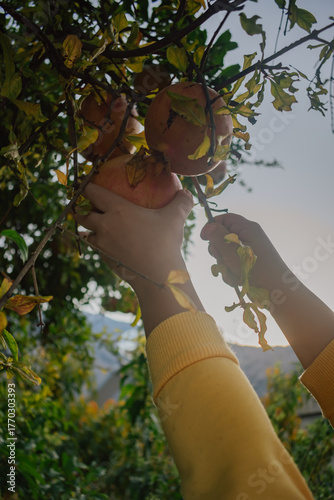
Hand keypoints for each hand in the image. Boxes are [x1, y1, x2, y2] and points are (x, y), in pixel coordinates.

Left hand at [74, 183, 193, 292]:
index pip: (94, 193)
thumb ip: (181, 202)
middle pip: (83, 215)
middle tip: (80, 207)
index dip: (87, 187)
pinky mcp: (105, 260)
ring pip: (88, 234)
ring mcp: (103, 245)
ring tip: (89, 228)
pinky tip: (104, 246)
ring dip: (87, 230)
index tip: (84, 185)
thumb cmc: (165, 243)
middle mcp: (105, 226)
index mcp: (118, 210)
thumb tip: (186, 192)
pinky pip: (97, 250)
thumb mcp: (176, 218)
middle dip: (78, 210)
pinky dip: (98, 246)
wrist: (157, 275)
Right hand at [200, 213, 291, 291]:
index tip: (203, 238)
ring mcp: (247, 250)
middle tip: (221, 258)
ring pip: (225, 252)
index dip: (212, 225)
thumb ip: (219, 237)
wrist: (275, 290)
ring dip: (223, 263)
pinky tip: (236, 278)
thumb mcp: (233, 251)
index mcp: (247, 228)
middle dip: (218, 249)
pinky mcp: (246, 262)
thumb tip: (209, 227)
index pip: (226, 218)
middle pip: (223, 236)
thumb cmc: (255, 269)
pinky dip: (230, 270)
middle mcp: (248, 237)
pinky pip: (231, 263)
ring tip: (232, 272)